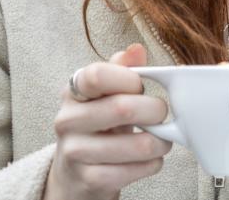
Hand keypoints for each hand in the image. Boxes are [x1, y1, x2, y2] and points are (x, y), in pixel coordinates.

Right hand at [44, 43, 170, 199]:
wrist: (76, 171)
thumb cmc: (100, 124)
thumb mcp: (107, 94)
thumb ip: (122, 69)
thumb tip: (136, 49)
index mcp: (73, 92)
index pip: (97, 75)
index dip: (130, 79)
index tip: (141, 87)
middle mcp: (67, 121)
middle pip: (123, 108)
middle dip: (155, 110)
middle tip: (161, 113)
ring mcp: (75, 152)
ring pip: (138, 144)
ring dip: (160, 141)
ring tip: (160, 138)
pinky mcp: (89, 179)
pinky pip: (136, 170)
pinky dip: (153, 163)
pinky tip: (149, 158)